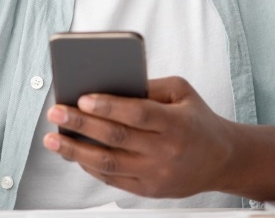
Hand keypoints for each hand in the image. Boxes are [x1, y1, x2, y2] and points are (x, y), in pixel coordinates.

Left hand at [42, 76, 237, 198]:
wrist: (221, 160)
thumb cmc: (197, 121)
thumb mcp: (182, 92)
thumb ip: (149, 86)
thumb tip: (109, 83)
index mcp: (176, 124)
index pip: (137, 114)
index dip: (108, 106)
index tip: (82, 98)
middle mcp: (165, 152)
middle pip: (116, 138)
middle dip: (80, 125)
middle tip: (56, 113)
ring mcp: (156, 174)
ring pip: (108, 163)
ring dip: (75, 151)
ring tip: (53, 138)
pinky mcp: (148, 190)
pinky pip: (112, 179)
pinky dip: (89, 166)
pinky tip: (74, 153)